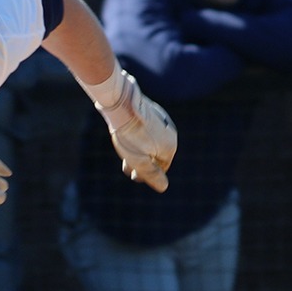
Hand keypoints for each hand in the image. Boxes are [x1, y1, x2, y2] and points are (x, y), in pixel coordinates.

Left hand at [83, 69, 177, 192]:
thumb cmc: (129, 135)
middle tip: (126, 167)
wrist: (121, 103)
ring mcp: (163, 120)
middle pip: (157, 154)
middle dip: (142, 163)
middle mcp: (170, 132)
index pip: (161, 168)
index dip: (148, 175)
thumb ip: (151, 175)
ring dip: (139, 151)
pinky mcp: (153, 112)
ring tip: (124, 154)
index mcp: (170, 146)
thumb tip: (163, 187)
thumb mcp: (138, 160)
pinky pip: (149, 130)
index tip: (133, 175)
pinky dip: (140, 137)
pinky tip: (128, 138)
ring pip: (152, 141)